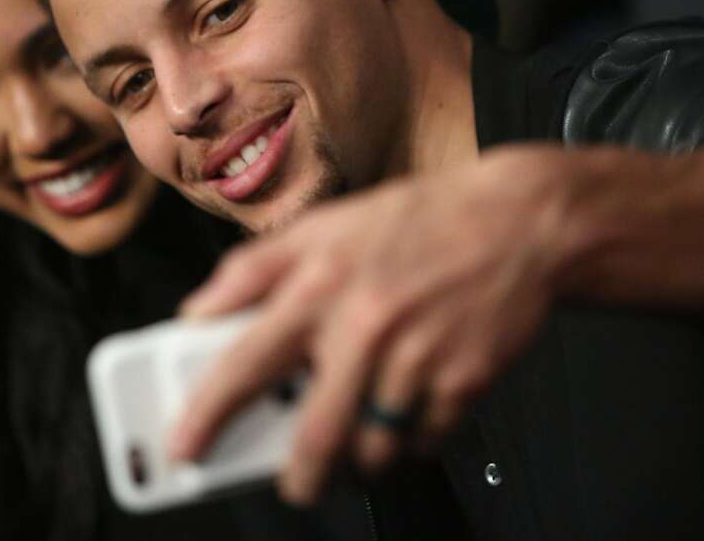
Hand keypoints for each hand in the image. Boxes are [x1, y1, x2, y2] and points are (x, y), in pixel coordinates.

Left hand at [169, 145, 575, 502]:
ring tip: (365, 427)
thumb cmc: (419, 222)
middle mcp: (364, 326)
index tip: (183, 449)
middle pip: (314, 435)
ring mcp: (417, 358)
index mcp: (320, 285)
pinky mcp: (464, 382)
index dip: (206, 414)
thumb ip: (253, 269)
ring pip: (373, 449)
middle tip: (295, 480)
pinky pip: (424, 441)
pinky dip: (412, 438)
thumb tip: (197, 310)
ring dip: (362, 456)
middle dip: (298, 475)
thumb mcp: (324, 226)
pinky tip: (412, 404)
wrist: (520, 223)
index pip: (245, 363)